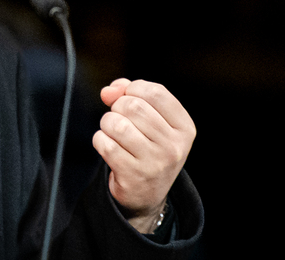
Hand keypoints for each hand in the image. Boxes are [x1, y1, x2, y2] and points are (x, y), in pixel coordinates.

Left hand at [92, 78, 195, 233]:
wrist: (147, 196)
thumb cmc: (148, 148)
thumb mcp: (152, 121)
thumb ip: (130, 94)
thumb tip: (108, 90)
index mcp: (184, 128)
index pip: (156, 92)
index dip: (134, 88)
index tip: (128, 97)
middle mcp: (174, 146)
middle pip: (134, 106)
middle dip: (118, 107)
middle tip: (119, 118)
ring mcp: (155, 163)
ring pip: (117, 124)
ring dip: (107, 123)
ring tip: (112, 132)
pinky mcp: (133, 176)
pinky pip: (105, 144)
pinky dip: (100, 140)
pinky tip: (107, 146)